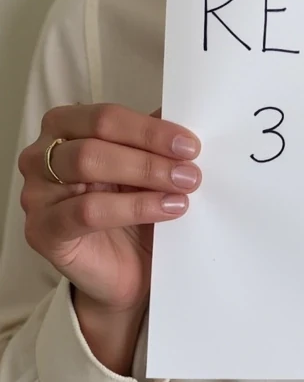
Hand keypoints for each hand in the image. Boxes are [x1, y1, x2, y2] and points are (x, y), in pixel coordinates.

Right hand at [18, 104, 201, 314]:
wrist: (124, 271)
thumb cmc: (131, 208)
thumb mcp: (145, 164)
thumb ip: (154, 137)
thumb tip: (182, 110)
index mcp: (64, 126)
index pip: (107, 115)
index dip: (150, 128)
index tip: (189, 144)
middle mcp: (41, 154)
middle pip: (97, 135)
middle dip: (150, 151)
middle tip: (189, 169)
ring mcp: (36, 192)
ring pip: (89, 163)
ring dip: (145, 173)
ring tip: (182, 188)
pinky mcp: (41, 230)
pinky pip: (87, 211)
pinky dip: (134, 207)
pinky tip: (167, 209)